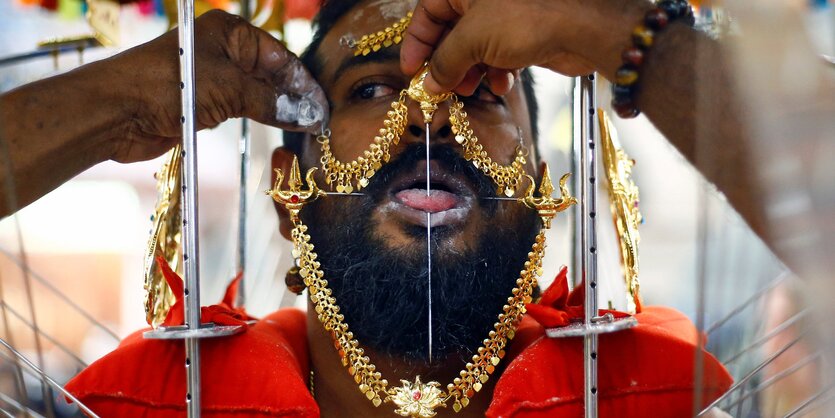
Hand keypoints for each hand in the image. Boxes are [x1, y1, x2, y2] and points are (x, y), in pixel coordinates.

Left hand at [106, 9, 327, 162]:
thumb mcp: (229, 89)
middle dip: (294, 96)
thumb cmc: (168, 85)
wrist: (118, 111)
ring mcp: (215, 78)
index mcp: (230, 33)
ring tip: (305, 127)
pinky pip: (242, 109)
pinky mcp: (205, 104)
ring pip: (258, 93)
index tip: (322, 106)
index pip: (279, 56)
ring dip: (279, 109)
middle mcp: (224, 51)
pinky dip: (261, 118)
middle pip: (271, 74)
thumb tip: (306, 115)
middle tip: (318, 120)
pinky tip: (280, 129)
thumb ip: (271, 102)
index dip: (303, 82)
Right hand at [400, 0, 643, 94]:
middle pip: (452, 32)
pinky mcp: (525, 33)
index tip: (410, 70)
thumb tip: (428, 83)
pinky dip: (496, 71)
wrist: (581, 27)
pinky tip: (501, 84)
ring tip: (468, 90)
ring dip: (470, 72)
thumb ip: (444, 61)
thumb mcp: (472, 39)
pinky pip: (499, 54)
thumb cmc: (526, 18)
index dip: (416, 43)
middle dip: (446, 63)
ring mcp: (506, 15)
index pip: (428, 11)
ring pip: (476, 47)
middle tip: (440, 88)